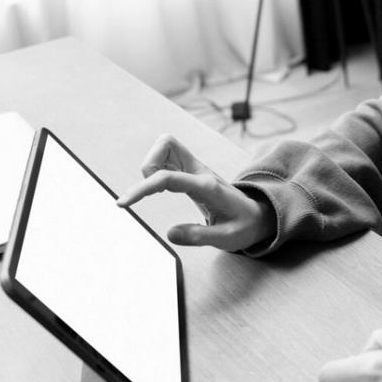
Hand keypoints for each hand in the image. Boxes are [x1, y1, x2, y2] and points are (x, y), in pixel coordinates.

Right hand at [116, 134, 272, 250]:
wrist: (258, 216)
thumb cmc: (244, 227)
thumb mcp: (226, 239)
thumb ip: (198, 236)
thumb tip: (169, 233)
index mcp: (207, 186)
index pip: (168, 177)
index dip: (143, 188)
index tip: (124, 203)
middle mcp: (201, 170)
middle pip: (167, 142)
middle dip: (148, 164)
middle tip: (150, 191)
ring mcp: (197, 168)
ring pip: (166, 145)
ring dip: (151, 164)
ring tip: (155, 191)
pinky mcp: (193, 170)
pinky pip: (169, 156)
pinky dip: (157, 167)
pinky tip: (160, 187)